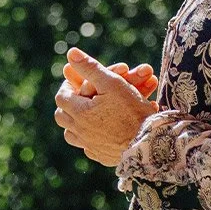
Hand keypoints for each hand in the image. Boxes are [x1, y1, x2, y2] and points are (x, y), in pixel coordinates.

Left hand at [54, 49, 160, 166]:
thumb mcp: (112, 83)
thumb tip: (71, 52)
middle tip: (80, 96)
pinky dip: (90, 138)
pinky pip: (88, 148)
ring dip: (76, 123)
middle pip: (62, 117)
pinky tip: (99, 132)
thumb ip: (90, 68)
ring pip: (72, 135)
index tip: (77, 81)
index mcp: (80, 113)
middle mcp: (80, 132)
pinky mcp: (101, 156)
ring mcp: (90, 146)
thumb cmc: (132, 111)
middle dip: (69, 104)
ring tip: (86, 114)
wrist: (148, 143)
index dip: (68, 86)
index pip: (61, 97)